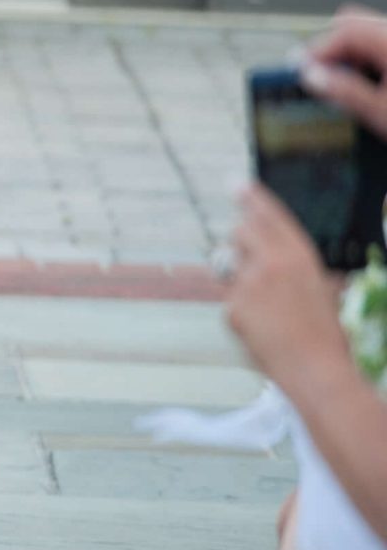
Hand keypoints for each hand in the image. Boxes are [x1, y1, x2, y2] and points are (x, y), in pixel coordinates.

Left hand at [225, 183, 351, 398]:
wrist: (316, 367)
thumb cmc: (322, 334)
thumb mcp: (316, 290)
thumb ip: (288, 269)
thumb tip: (260, 258)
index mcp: (302, 256)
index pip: (271, 217)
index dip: (252, 198)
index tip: (236, 182)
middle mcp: (274, 261)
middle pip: (239, 232)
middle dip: (239, 244)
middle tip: (248, 263)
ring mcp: (251, 282)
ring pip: (228, 267)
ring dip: (237, 279)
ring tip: (265, 308)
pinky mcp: (233, 305)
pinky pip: (228, 300)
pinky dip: (239, 312)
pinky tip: (260, 329)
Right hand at [303, 5, 386, 137]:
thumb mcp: (382, 112)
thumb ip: (344, 92)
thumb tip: (313, 77)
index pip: (344, 31)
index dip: (317, 49)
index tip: (300, 69)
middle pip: (353, 23)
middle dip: (330, 46)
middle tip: (316, 74)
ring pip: (368, 30)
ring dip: (349, 51)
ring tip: (340, 80)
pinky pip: (382, 41)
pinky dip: (368, 55)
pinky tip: (366, 79)